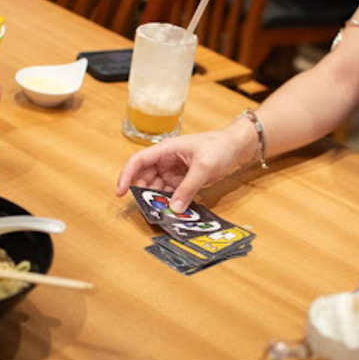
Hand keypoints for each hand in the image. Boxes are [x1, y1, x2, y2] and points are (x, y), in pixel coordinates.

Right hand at [116, 126, 252, 212]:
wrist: (237, 147)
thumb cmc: (220, 147)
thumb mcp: (204, 167)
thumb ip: (188, 188)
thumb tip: (174, 207)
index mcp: (166, 149)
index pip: (138, 161)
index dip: (126, 176)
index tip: (121, 192)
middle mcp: (166, 160)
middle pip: (144, 177)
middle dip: (142, 193)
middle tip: (146, 208)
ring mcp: (173, 171)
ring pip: (156, 188)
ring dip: (156, 200)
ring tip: (159, 212)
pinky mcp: (182, 180)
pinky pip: (170, 193)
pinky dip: (169, 202)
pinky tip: (172, 210)